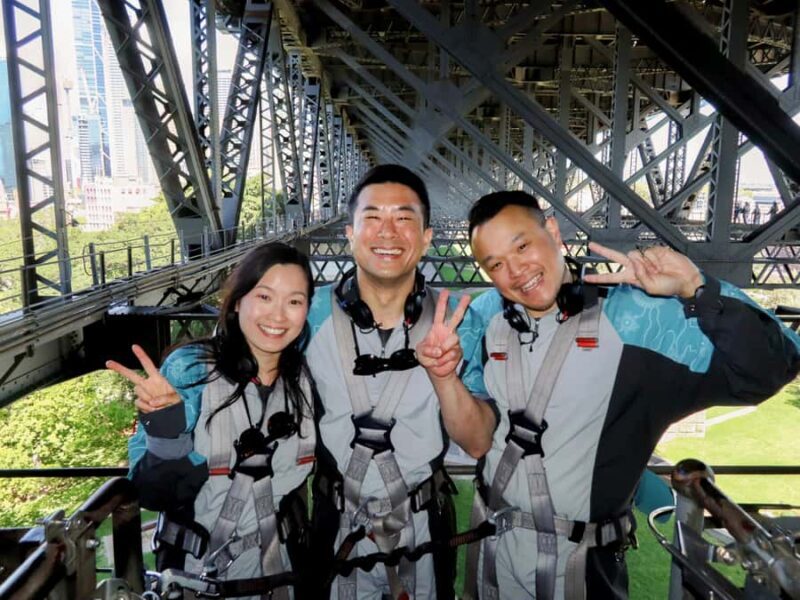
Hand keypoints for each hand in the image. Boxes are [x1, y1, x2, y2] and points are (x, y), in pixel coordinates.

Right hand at [106, 345, 180, 413]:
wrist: (171, 415)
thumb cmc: (177, 403)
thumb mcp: (176, 398)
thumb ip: (165, 398)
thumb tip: (152, 402)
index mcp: (157, 378)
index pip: (148, 365)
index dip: (141, 355)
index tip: (134, 346)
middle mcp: (148, 384)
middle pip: (131, 375)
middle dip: (120, 368)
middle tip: (108, 362)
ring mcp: (144, 394)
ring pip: (137, 391)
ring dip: (147, 397)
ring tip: (159, 404)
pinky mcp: (141, 403)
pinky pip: (138, 403)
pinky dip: (146, 407)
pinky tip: (154, 409)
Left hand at [416, 290, 470, 379]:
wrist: (436, 371)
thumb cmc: (427, 358)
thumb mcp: (420, 352)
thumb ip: (427, 350)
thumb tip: (439, 350)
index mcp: (437, 329)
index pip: (440, 313)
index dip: (442, 302)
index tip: (446, 292)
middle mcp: (447, 333)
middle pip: (456, 317)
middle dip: (461, 307)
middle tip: (466, 297)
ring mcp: (454, 342)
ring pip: (453, 339)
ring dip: (444, 349)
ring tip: (438, 356)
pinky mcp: (459, 351)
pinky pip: (453, 353)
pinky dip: (445, 359)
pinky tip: (442, 361)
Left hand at [584, 242, 703, 298]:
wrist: (686, 279)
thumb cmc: (670, 287)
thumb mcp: (651, 288)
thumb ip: (639, 276)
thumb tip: (634, 261)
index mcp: (632, 278)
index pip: (612, 277)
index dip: (599, 278)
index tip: (587, 277)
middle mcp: (635, 267)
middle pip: (615, 257)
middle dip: (603, 251)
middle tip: (592, 246)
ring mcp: (644, 258)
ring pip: (633, 254)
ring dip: (644, 263)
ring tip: (657, 270)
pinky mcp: (653, 250)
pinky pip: (647, 251)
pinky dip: (653, 258)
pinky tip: (661, 263)